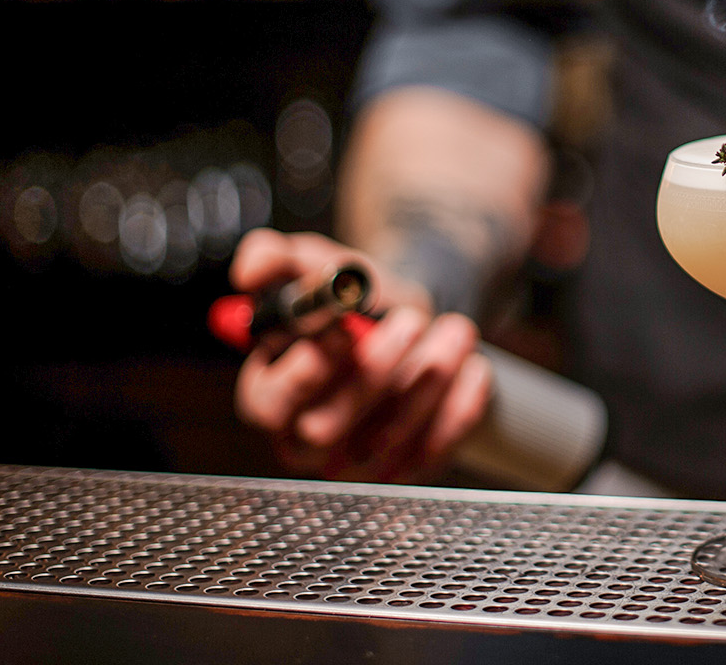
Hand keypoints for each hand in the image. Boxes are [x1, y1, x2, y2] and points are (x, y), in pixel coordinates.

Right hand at [228, 228, 493, 482]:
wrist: (412, 312)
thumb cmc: (353, 297)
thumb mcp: (313, 264)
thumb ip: (275, 259)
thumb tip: (251, 270)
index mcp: (269, 394)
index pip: (269, 403)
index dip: (306, 369)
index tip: (344, 327)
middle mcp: (305, 439)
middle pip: (324, 431)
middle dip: (374, 373)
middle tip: (411, 321)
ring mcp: (358, 461)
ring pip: (386, 442)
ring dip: (427, 382)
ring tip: (455, 329)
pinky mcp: (408, 467)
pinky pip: (434, 452)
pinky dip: (460, 407)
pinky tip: (473, 366)